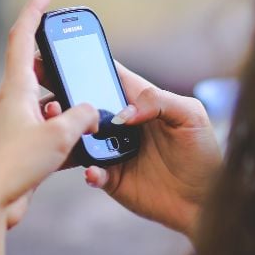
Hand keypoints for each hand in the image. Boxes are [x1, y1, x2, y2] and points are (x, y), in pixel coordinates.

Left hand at [0, 0, 98, 228]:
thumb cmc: (14, 164)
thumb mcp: (58, 135)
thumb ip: (82, 117)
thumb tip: (92, 112)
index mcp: (16, 89)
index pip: (23, 37)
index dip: (35, 10)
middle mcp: (13, 103)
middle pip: (37, 69)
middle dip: (59, 63)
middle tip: (79, 59)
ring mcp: (16, 126)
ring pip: (49, 104)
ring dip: (69, 107)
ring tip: (89, 118)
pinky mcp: (22, 149)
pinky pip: (51, 132)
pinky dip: (67, 134)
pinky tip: (83, 147)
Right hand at [37, 57, 221, 237]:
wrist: (206, 201)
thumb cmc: (204, 153)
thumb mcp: (191, 116)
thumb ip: (159, 101)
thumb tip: (122, 114)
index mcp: (139, 101)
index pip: (107, 74)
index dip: (83, 62)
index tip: (58, 54)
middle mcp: (121, 123)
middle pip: (84, 104)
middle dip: (62, 96)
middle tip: (48, 96)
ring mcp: (113, 150)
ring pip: (79, 137)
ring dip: (67, 132)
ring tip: (60, 128)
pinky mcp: (112, 178)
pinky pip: (91, 172)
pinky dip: (89, 171)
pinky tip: (94, 171)